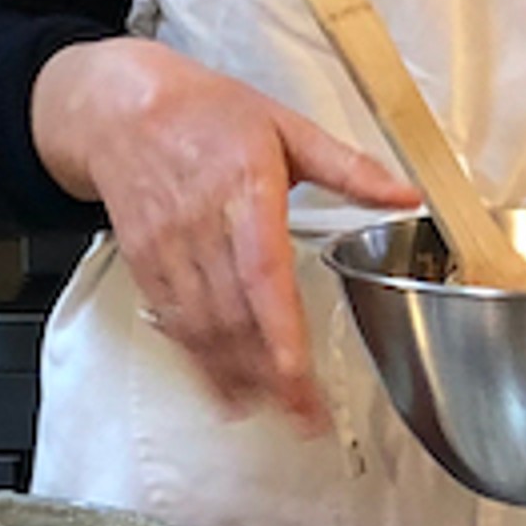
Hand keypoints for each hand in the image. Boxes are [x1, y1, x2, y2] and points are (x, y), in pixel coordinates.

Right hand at [33, 36, 408, 435]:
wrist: (122, 106)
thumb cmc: (209, 113)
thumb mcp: (286, 125)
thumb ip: (348, 167)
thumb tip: (404, 193)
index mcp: (245, 188)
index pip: (262, 274)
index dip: (278, 330)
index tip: (297, 373)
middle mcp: (202, 225)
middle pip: (235, 316)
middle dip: (269, 375)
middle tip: (308, 418)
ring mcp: (168, 248)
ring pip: (202, 328)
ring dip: (236, 377)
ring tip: (274, 414)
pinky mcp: (145, 263)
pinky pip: (173, 322)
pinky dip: (199, 361)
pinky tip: (224, 389)